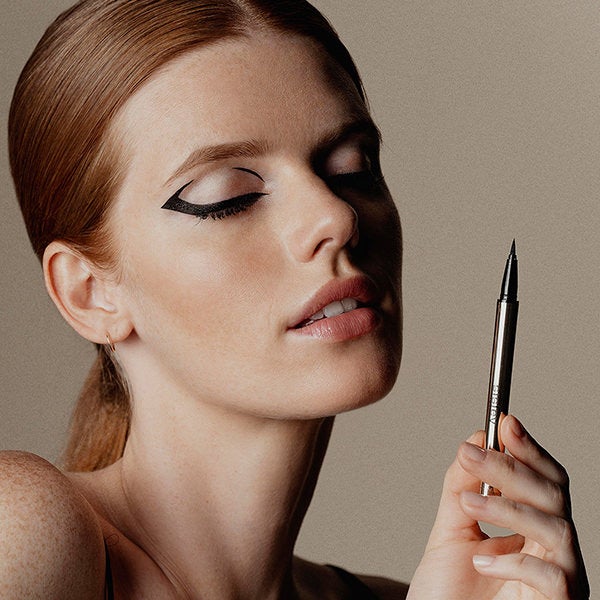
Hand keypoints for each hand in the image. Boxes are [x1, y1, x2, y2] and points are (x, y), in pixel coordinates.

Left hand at [407, 415, 588, 598]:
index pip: (543, 481)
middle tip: (470, 452)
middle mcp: (552, 550)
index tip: (505, 421)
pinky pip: (553, 576)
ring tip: (468, 502)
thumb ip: (462, 487)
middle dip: (512, 467)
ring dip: (508, 506)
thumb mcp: (450, 530)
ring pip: (556, 526)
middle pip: (553, 494)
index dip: (528, 449)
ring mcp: (560, 579)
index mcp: (531, 530)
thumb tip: (476, 440)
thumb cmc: (449, 594)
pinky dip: (513, 561)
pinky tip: (480, 561)